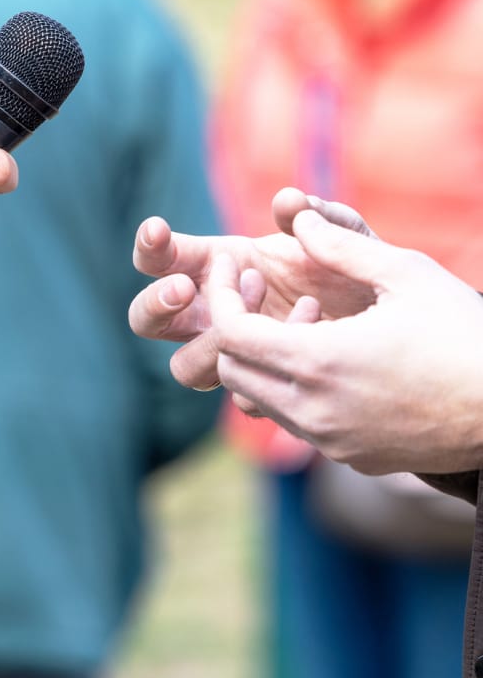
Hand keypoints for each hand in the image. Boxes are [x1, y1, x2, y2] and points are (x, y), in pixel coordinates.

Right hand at [128, 188, 375, 388]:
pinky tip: (309, 335)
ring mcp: (233, 355)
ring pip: (184, 367)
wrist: (405, 334)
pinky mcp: (260, 388)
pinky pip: (239, 394)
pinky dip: (267, 366)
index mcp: (217, 266)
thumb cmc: (366, 277)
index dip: (150, 247)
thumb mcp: (353, 241)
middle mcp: (213, 314)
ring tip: (262, 301)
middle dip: (156, 305)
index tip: (158, 231)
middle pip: (146, 321)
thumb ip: (324, 219)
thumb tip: (289, 202)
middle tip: (185, 290)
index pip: (160, 260)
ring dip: (213, 340)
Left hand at [206, 210, 482, 474]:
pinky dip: (294, 387)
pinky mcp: (350, 457)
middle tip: (264, 292)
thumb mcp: (408, 274)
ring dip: (266, 358)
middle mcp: (313, 410)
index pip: (229, 334)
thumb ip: (344, 245)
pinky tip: (334, 358)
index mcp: (319, 363)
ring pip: (259, 398)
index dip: (219, 295)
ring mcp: (330, 440)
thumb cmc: (466, 335)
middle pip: (231, 370)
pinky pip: (296, 421)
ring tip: (313, 320)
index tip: (230, 266)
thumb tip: (297, 220)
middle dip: (234, 327)